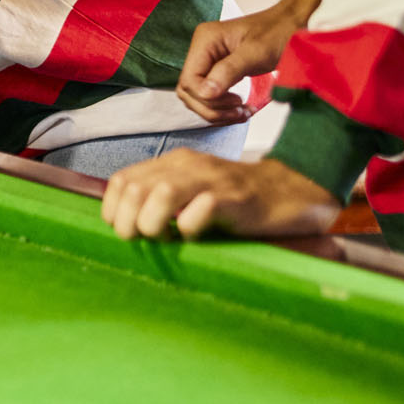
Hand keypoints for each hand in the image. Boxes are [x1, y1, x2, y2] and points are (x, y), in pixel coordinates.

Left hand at [100, 150, 338, 241]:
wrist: (290, 191)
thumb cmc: (235, 200)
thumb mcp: (193, 191)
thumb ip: (161, 199)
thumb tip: (125, 227)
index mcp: (173, 162)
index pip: (122, 180)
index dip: (113, 209)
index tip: (123, 230)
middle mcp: (188, 165)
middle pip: (135, 189)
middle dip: (128, 222)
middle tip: (144, 240)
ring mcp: (212, 179)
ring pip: (161, 194)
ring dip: (153, 224)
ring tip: (166, 239)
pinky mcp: (235, 199)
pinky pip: (199, 212)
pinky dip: (190, 231)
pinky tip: (197, 238)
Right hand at [176, 0, 319, 122]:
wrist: (291, 24)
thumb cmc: (278, 34)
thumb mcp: (255, 54)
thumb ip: (228, 71)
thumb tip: (205, 93)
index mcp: (205, 40)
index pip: (189, 80)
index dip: (207, 97)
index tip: (236, 100)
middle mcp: (201, 49)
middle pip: (189, 90)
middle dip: (212, 108)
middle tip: (239, 111)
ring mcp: (208, 59)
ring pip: (198, 96)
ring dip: (218, 111)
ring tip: (243, 112)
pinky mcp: (217, 69)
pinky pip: (210, 94)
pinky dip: (224, 107)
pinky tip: (241, 108)